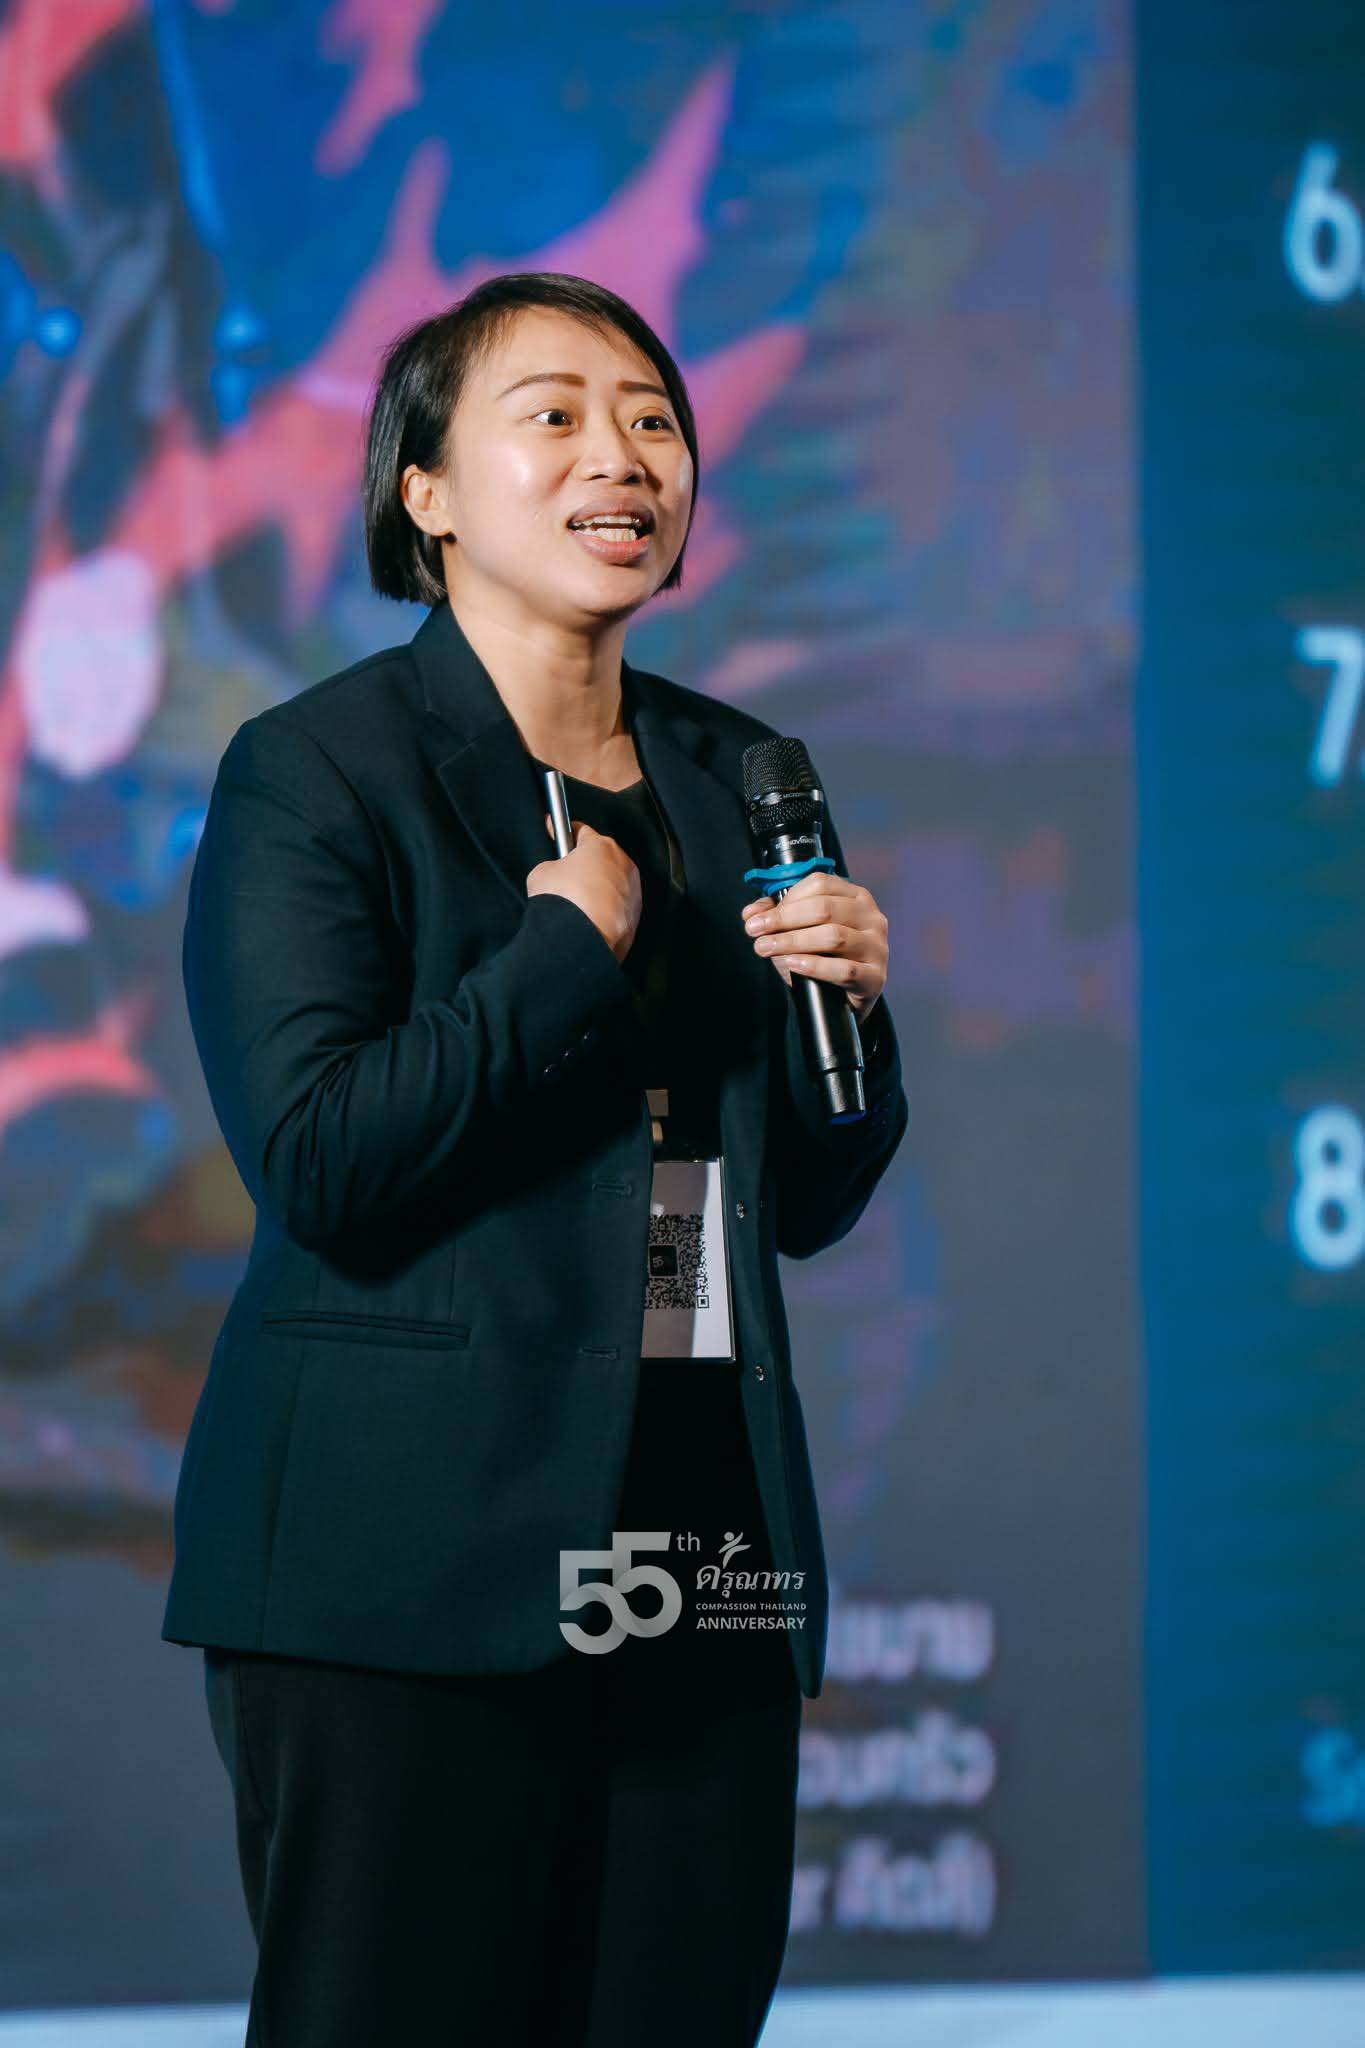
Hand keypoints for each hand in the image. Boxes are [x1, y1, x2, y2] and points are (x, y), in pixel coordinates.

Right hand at [528, 816, 641, 963]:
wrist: (580, 939)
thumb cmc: (565, 900)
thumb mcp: (542, 873)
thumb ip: (551, 866)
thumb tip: (555, 874)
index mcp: (602, 846)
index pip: (582, 831)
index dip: (565, 831)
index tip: (556, 830)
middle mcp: (624, 866)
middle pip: (601, 858)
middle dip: (585, 865)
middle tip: (565, 876)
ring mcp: (633, 893)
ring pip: (612, 884)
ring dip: (597, 889)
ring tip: (576, 903)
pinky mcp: (634, 918)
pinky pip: (617, 908)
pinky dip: (604, 911)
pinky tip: (588, 919)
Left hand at [739, 872, 888, 1021]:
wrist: (848, 1000)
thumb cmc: (827, 958)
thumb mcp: (804, 931)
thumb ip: (778, 917)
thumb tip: (751, 913)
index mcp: (856, 897)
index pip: (820, 885)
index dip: (786, 899)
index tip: (759, 917)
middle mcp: (871, 918)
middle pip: (824, 909)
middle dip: (783, 920)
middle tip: (756, 932)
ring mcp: (876, 947)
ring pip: (833, 937)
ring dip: (793, 941)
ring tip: (766, 948)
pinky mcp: (875, 977)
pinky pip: (844, 970)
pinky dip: (815, 966)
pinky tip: (793, 964)